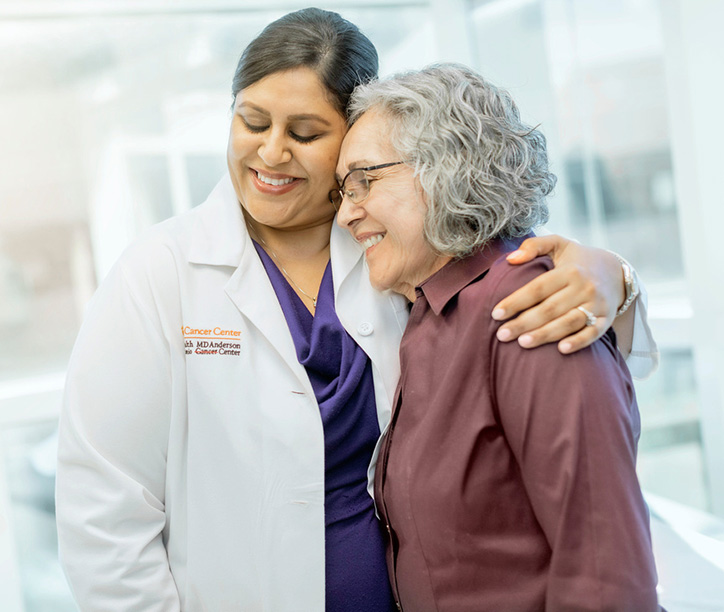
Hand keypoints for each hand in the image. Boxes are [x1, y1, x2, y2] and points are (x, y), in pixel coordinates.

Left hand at [492, 235, 624, 353]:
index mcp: (569, 270)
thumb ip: (533, 246)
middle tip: (502, 335)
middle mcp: (584, 287)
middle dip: (524, 323)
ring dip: (545, 335)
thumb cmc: (577, 260)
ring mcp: (597, 304)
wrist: (616, 271)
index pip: (538, 288)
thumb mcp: (558, 244)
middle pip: (550, 309)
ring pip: (568, 322)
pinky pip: (593, 333)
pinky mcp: (606, 319)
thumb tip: (510, 259)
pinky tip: (561, 350)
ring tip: (522, 343)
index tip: (496, 314)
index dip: (516, 301)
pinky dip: (578, 342)